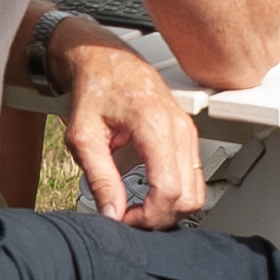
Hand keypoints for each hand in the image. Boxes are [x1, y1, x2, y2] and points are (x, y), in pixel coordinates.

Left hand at [54, 27, 208, 227]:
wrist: (107, 61)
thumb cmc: (95, 90)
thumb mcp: (83, 137)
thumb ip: (99, 177)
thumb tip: (112, 213)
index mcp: (155, 126)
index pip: (167, 190)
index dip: (146, 216)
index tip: (122, 219)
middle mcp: (179, 129)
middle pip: (187, 197)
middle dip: (157, 218)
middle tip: (127, 218)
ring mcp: (188, 133)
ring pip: (196, 192)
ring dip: (168, 210)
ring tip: (136, 209)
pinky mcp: (187, 137)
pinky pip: (193, 179)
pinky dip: (174, 196)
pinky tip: (147, 194)